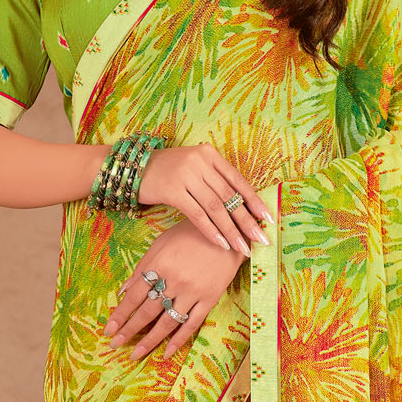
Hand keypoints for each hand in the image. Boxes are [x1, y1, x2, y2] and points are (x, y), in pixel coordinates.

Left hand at [103, 220, 247, 361]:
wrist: (227, 229)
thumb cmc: (189, 234)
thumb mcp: (161, 244)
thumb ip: (142, 267)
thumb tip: (123, 291)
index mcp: (159, 264)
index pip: (134, 296)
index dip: (120, 314)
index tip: (108, 329)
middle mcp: (173, 280)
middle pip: (146, 312)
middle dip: (128, 330)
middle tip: (115, 344)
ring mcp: (192, 291)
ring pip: (167, 322)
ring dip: (149, 341)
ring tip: (135, 354)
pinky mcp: (209, 298)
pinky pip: (191, 324)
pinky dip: (178, 340)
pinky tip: (166, 353)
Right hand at [137, 143, 272, 255]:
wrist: (132, 168)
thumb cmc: (168, 172)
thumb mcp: (194, 167)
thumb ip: (214, 180)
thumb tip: (241, 207)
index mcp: (210, 154)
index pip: (237, 180)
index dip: (254, 200)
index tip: (268, 218)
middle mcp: (200, 162)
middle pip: (229, 196)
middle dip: (247, 220)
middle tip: (262, 239)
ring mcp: (186, 175)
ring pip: (215, 207)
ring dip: (231, 230)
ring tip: (243, 247)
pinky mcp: (172, 190)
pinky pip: (197, 214)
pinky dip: (211, 230)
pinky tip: (221, 244)